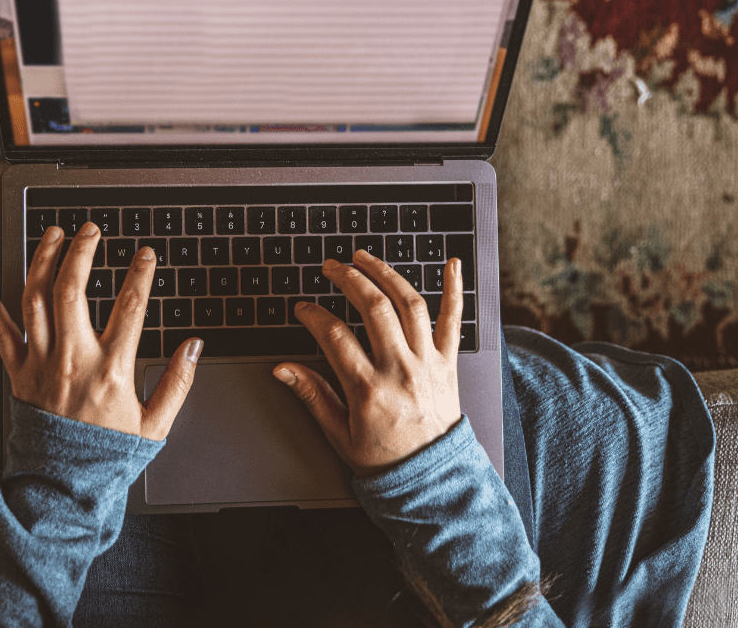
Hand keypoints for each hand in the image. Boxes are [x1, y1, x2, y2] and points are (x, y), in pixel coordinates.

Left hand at [0, 222, 202, 441]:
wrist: (62, 486)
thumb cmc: (109, 456)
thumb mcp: (156, 424)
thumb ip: (178, 381)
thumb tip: (195, 345)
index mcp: (111, 371)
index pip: (130, 308)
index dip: (140, 275)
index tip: (146, 254)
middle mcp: (73, 360)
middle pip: (73, 291)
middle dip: (82, 253)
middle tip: (91, 230)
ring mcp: (41, 364)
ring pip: (36, 299)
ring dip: (44, 260)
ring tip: (54, 235)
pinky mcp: (17, 373)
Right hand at [276, 251, 463, 477]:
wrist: (433, 479)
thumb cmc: (385, 459)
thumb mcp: (339, 434)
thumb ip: (312, 395)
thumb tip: (282, 369)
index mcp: (369, 390)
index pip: (334, 336)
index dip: (314, 315)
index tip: (303, 308)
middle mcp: (401, 370)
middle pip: (373, 308)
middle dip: (348, 279)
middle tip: (331, 267)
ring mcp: (428, 363)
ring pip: (409, 304)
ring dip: (386, 274)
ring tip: (365, 258)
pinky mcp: (449, 363)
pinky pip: (454, 320)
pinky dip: (455, 289)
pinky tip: (452, 264)